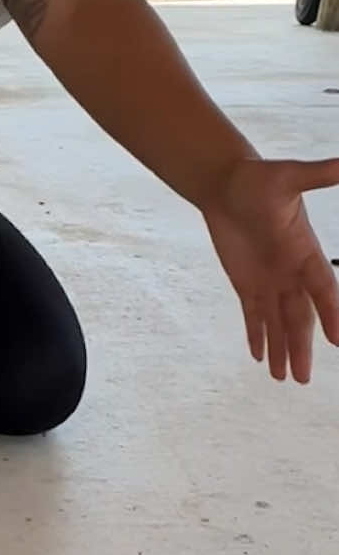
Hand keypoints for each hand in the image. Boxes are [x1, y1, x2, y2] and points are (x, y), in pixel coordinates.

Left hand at [202, 155, 338, 383]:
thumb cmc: (259, 178)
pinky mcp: (247, 284)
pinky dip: (257, 336)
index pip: (323, 288)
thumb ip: (318, 175)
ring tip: (285, 378)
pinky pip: (253, 316)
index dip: (331, 313)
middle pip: (300, 316)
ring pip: (279, 322)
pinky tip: (262, 358)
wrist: (227, 183)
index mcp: (306, 251)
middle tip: (302, 379)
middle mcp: (291, 272)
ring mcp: (270, 280)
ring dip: (282, 349)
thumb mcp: (289, 176)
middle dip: (301, 347)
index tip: (338, 340)